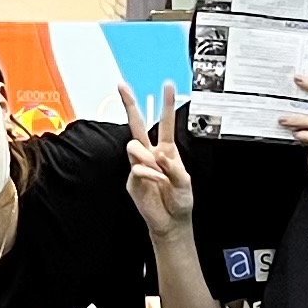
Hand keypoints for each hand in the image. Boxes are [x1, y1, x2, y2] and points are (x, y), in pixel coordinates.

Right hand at [121, 84, 193, 236]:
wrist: (171, 221)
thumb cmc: (180, 201)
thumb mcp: (185, 182)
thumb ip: (174, 166)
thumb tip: (159, 154)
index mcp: (167, 151)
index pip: (166, 123)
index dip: (167, 104)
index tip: (168, 85)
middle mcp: (151, 154)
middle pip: (137, 124)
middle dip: (130, 104)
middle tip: (122, 86)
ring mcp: (139, 165)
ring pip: (134, 146)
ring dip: (148, 157)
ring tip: (160, 173)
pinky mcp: (132, 179)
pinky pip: (136, 168)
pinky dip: (148, 174)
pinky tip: (156, 181)